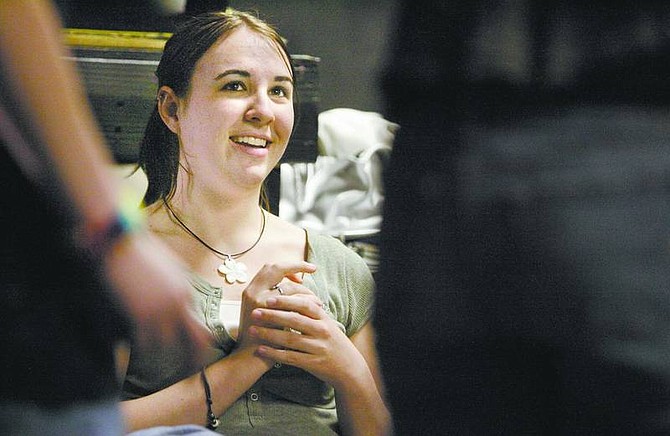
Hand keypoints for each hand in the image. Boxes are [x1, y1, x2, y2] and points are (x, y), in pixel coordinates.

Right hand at [104, 231, 210, 368]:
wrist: (120, 241)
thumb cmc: (141, 251)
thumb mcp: (168, 268)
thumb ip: (175, 288)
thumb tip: (176, 301)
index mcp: (186, 292)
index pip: (198, 326)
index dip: (194, 344)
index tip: (189, 356)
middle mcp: (179, 303)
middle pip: (195, 340)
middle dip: (194, 360)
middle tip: (188, 373)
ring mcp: (161, 310)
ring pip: (168, 346)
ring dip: (160, 360)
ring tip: (152, 370)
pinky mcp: (140, 314)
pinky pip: (144, 344)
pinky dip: (140, 354)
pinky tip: (135, 359)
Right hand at [236, 261, 318, 351]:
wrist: (251, 357)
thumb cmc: (262, 335)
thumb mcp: (265, 311)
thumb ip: (274, 298)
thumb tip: (296, 282)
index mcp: (251, 289)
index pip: (269, 267)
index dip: (287, 265)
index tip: (301, 270)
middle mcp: (252, 291)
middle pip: (277, 268)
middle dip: (297, 266)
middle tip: (313, 269)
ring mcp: (260, 301)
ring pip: (289, 286)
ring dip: (306, 290)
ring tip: (316, 299)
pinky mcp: (270, 314)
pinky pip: (295, 301)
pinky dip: (308, 302)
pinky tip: (316, 307)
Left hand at [249, 296, 367, 390]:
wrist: (348, 367)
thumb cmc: (332, 342)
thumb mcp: (326, 324)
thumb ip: (310, 312)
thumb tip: (288, 295)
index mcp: (323, 318)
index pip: (304, 305)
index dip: (286, 301)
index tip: (268, 298)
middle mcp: (322, 331)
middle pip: (295, 320)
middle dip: (272, 315)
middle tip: (254, 312)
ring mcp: (318, 347)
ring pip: (290, 338)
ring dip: (269, 334)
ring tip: (252, 330)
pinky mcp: (313, 363)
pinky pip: (290, 357)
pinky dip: (274, 353)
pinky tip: (261, 350)